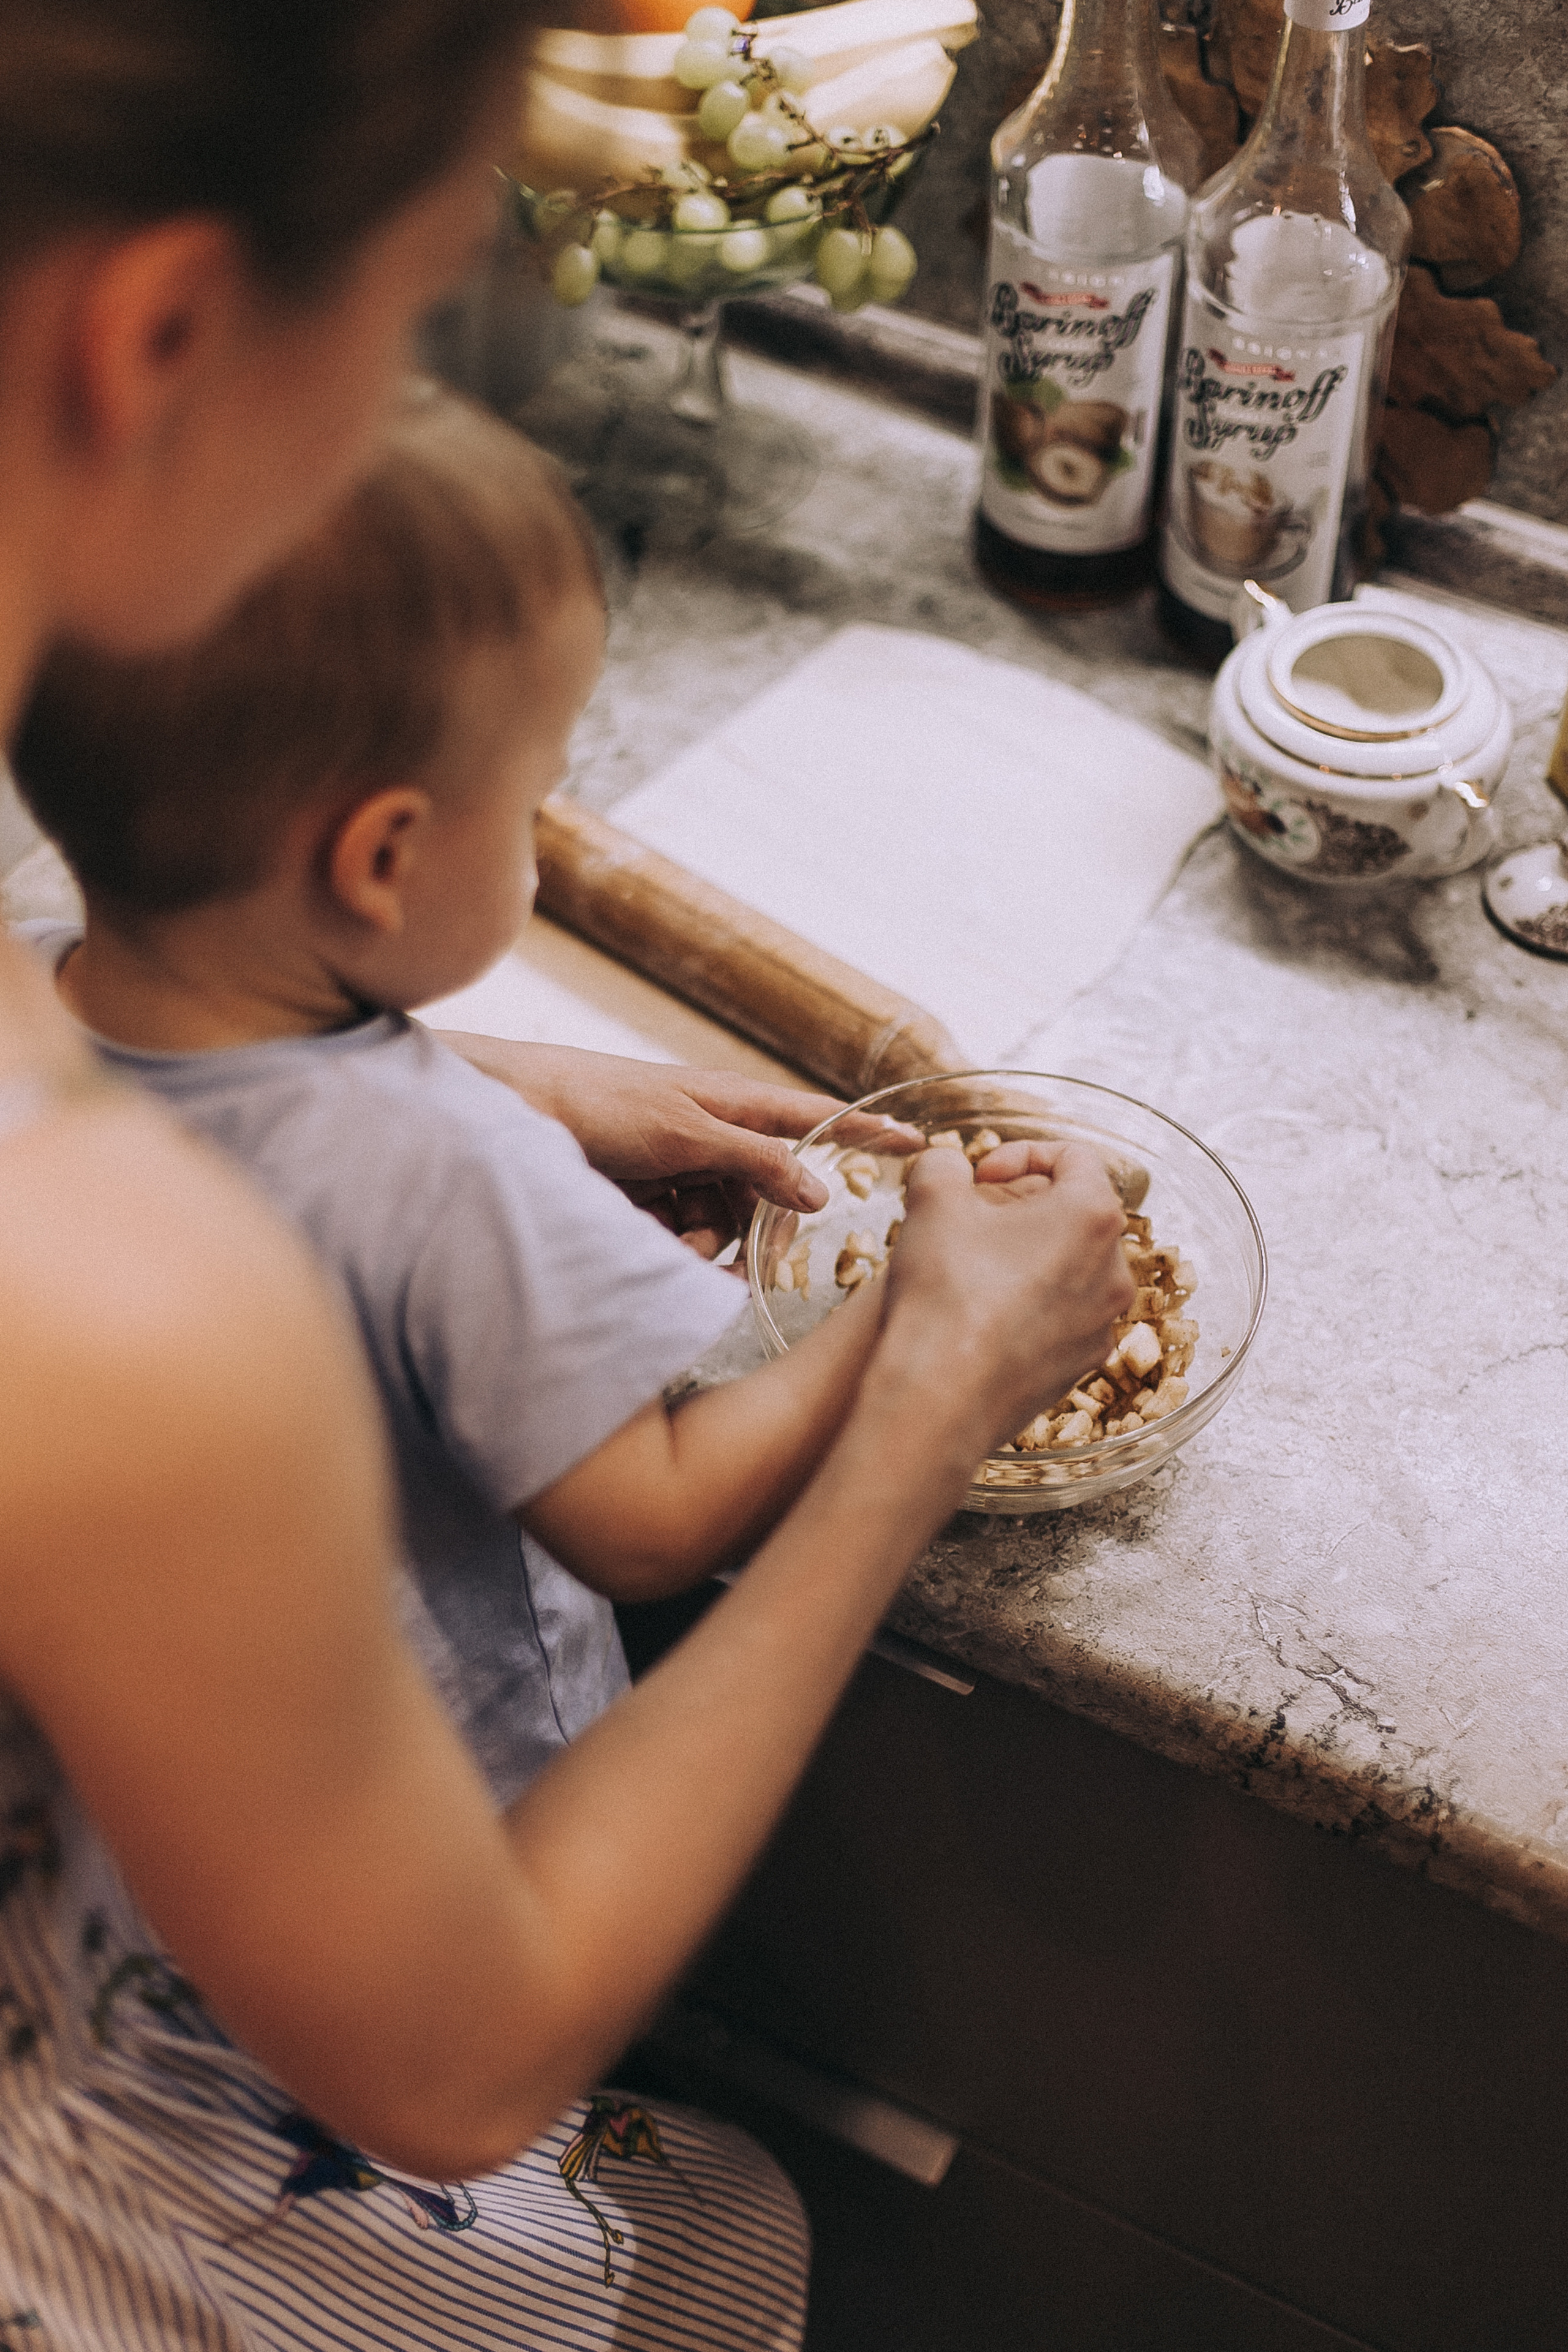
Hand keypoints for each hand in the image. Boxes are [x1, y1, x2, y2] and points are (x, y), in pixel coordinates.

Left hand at [435, 1034, 911, 1260]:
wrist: (510, 1118)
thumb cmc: (597, 1104)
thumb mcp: (686, 1131)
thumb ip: (757, 1161)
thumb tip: (821, 1193)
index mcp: (732, 1103)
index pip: (815, 1117)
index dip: (866, 1131)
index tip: (919, 1145)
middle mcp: (713, 1139)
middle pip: (772, 1195)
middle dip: (758, 1230)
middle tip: (738, 1255)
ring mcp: (681, 1174)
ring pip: (729, 1228)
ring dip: (706, 1244)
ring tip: (668, 1236)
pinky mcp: (650, 1206)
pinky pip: (689, 1243)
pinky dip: (674, 1250)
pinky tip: (646, 1241)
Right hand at [880, 1140, 1133, 1459]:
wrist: (941, 1398)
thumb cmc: (944, 1290)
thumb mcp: (931, 1199)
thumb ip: (944, 1164)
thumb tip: (949, 1169)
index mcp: (1092, 1214)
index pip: (1075, 1157)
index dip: (1020, 1153)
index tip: (980, 1177)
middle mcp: (1114, 1270)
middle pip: (1076, 1214)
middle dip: (1025, 1207)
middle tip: (974, 1219)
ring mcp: (1102, 1323)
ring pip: (1070, 1268)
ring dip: (1027, 1257)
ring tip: (974, 1269)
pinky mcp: (1082, 1365)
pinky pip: (1061, 1317)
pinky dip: (1029, 1305)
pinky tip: (980, 1317)